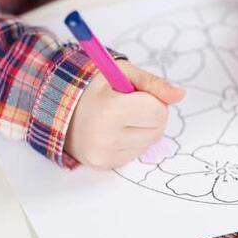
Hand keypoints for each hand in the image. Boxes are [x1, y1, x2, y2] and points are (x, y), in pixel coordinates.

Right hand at [65, 62, 184, 169]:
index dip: (153, 100)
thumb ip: (153, 83)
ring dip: (141, 130)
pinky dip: (130, 141)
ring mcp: (102, 154)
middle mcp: (104, 137)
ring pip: (148, 144)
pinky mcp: (102, 165)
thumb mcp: (121, 73)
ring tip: (118, 117)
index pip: (158, 112)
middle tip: (128, 105)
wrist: (57, 106)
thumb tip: (180, 95)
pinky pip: (134, 154)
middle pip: (157, 131)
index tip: (136, 94)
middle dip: (150, 116)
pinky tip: (112, 130)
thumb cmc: (92, 86)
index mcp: (109, 110)